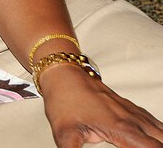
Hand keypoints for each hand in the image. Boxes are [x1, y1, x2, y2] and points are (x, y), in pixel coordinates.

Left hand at [41, 65, 162, 146]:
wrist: (63, 74)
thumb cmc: (64, 101)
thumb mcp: (65, 135)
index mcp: (122, 130)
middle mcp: (133, 121)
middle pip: (161, 142)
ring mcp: (134, 113)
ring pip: (161, 132)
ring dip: (158, 142)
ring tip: (146, 147)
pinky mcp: (131, 108)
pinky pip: (154, 123)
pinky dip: (157, 134)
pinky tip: (152, 139)